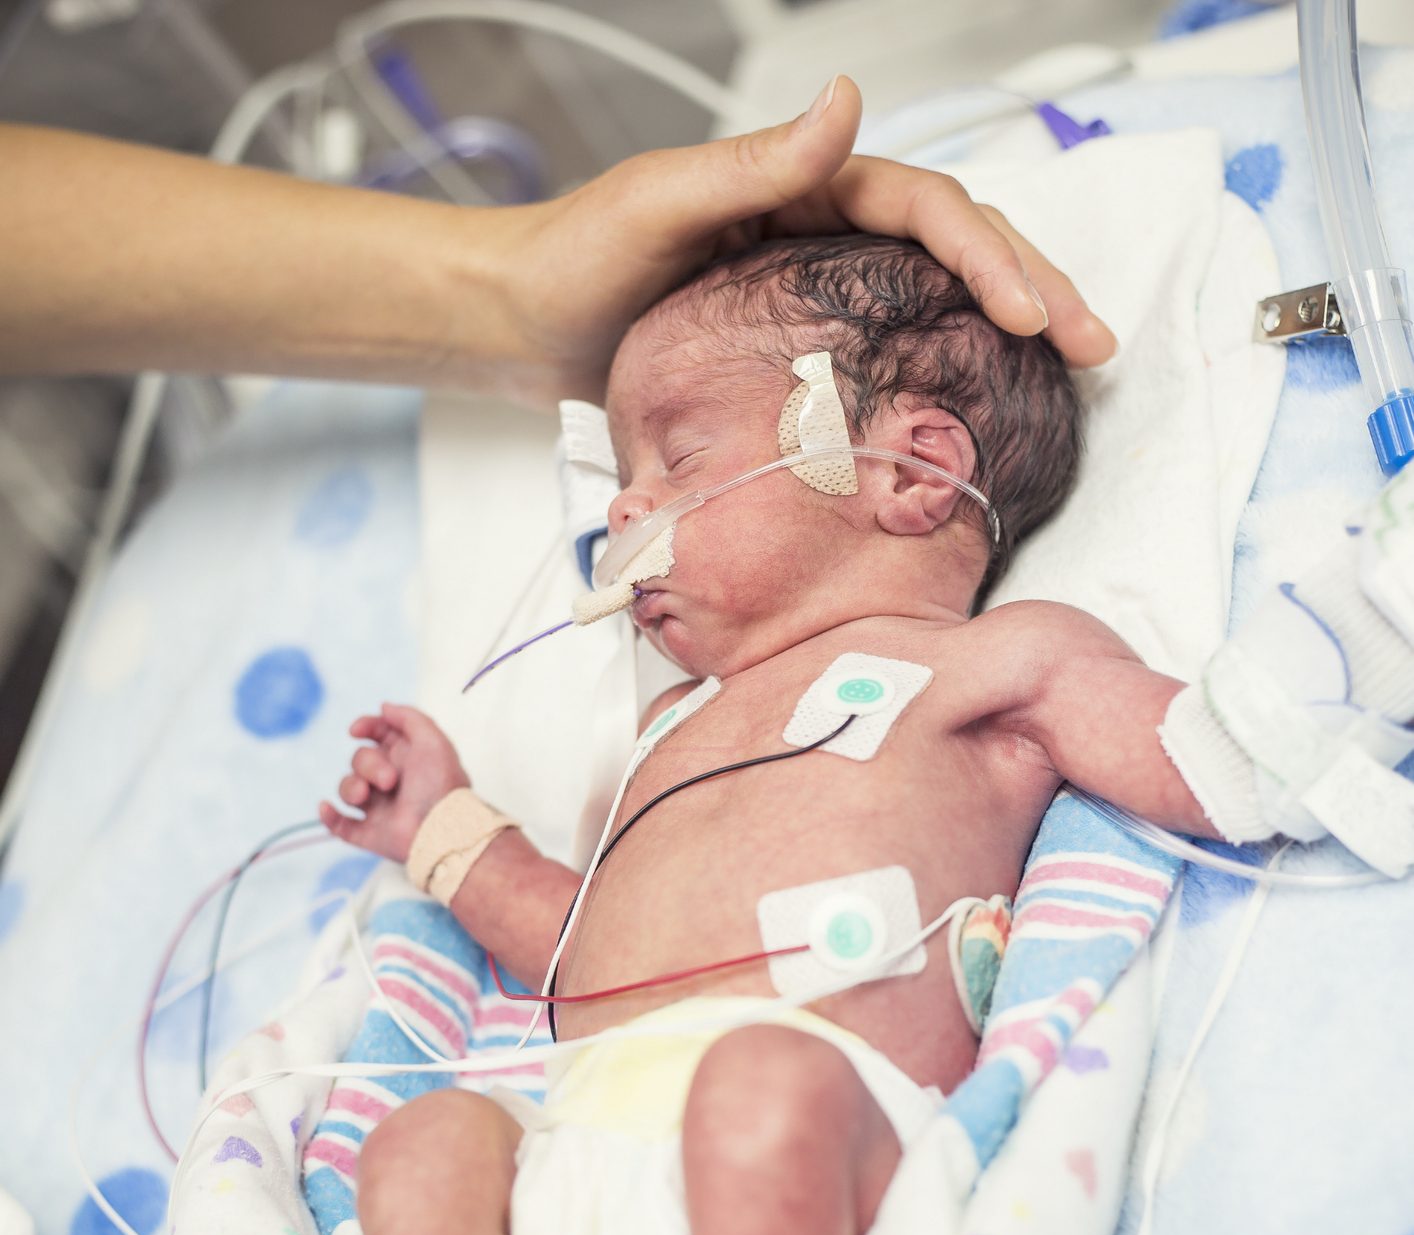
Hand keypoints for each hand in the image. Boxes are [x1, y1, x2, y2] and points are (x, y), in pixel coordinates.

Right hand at [319, 703, 468, 863]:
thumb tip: (384, 707)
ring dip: (350, 787)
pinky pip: (340, 825)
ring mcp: (379, 807)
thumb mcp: (433, 741)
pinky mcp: (369, 833)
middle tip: (390, 781)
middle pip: (360, 759)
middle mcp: (391, 780)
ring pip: (347, 788)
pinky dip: (329, 817)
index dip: (365, 727)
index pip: (378, 734)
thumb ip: (409, 718)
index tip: (357, 730)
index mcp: (406, 758)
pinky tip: (327, 807)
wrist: (442, 829)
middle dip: (368, 765)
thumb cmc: (442, 785)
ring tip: (365, 795)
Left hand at [495, 74, 1115, 401]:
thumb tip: (850, 104)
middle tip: (1094, 341)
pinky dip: (943, 366)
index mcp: (804, 186)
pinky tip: (979, 400)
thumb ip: (754, 164)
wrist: (520, 324)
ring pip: (934, 298)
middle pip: (952, 248)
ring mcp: (815, 292)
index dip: (986, 252)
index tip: (1029, 309)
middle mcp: (823, 231)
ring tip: (1067, 369)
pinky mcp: (797, 349)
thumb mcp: (661, 203)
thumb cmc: (576, 258)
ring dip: (1005, 328)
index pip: (923, 206)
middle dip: (1031, 287)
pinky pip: (889, 349)